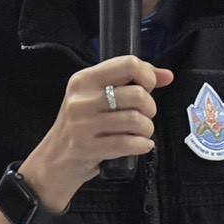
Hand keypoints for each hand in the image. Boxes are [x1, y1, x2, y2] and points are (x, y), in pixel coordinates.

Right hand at [19, 55, 173, 212]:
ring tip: (141, 132)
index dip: (148, 76)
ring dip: (147, 129)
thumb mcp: (97, 96)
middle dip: (150, 108)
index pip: (128, 64)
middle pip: (138, 94)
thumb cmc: (82, 123)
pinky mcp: (88, 147)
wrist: (55, 159)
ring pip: (136, 120)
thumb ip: (131, 82)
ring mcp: (83, 124)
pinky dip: (142, 145)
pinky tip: (141, 145)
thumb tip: (167, 75)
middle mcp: (82, 99)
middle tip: (143, 115)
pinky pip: (129, 143)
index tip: (147, 88)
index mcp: (84, 79)